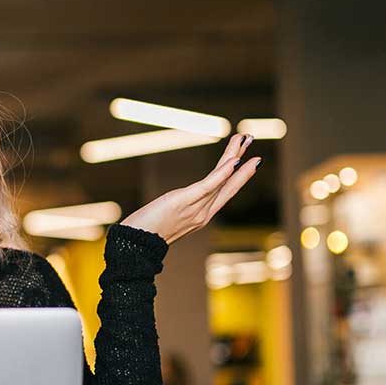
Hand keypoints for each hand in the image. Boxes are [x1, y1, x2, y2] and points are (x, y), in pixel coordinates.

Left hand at [119, 133, 260, 244]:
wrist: (135, 246)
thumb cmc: (144, 233)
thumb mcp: (166, 220)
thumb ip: (176, 211)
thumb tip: (174, 203)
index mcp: (201, 217)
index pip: (224, 192)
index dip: (239, 176)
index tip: (250, 160)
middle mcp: (203, 214)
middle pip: (229, 185)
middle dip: (243, 162)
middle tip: (251, 139)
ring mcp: (195, 210)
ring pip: (221, 180)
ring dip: (234, 156)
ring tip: (245, 138)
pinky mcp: (183, 202)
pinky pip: (208, 186)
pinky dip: (222, 174)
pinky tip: (234, 161)